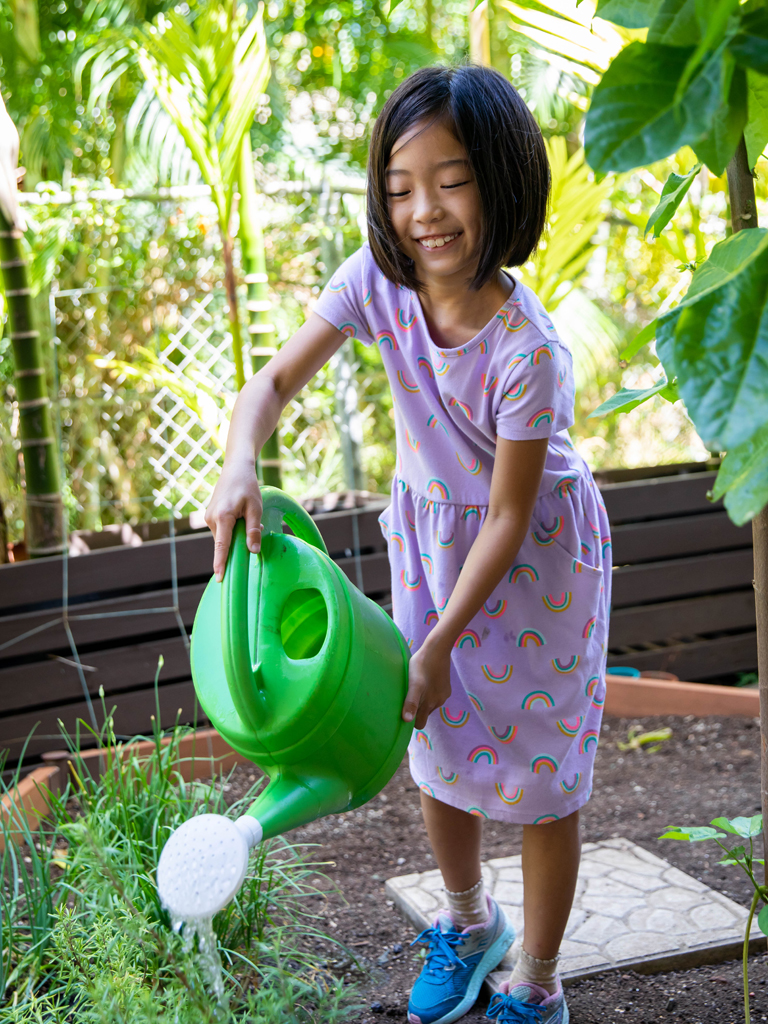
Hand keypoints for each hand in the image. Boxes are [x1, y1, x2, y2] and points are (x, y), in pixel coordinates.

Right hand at [204, 458, 262, 580]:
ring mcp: (208, 518)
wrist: (235, 470)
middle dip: (238, 543)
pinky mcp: (210, 517)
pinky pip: (221, 531)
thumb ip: (253, 530)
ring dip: (235, 535)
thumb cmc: (247, 487)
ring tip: (245, 515)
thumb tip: (254, 551)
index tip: (220, 578)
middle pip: (224, 543)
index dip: (221, 564)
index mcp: (223, 517)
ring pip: (223, 537)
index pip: (221, 546)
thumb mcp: (255, 508)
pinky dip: (231, 530)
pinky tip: (239, 516)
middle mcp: (211, 519)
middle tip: (253, 526)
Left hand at [402, 640, 451, 729]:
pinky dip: (429, 692)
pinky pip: (435, 695)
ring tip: (415, 687)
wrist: (437, 649)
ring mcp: (444, 695)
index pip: (420, 723)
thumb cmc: (422, 665)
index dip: (411, 720)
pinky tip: (425, 681)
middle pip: (424, 714)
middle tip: (407, 696)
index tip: (404, 711)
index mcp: (429, 704)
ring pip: (430, 704)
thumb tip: (407, 721)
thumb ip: (411, 702)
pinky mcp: (446, 687)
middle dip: (416, 709)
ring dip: (422, 699)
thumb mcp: (414, 684)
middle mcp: (438, 702)